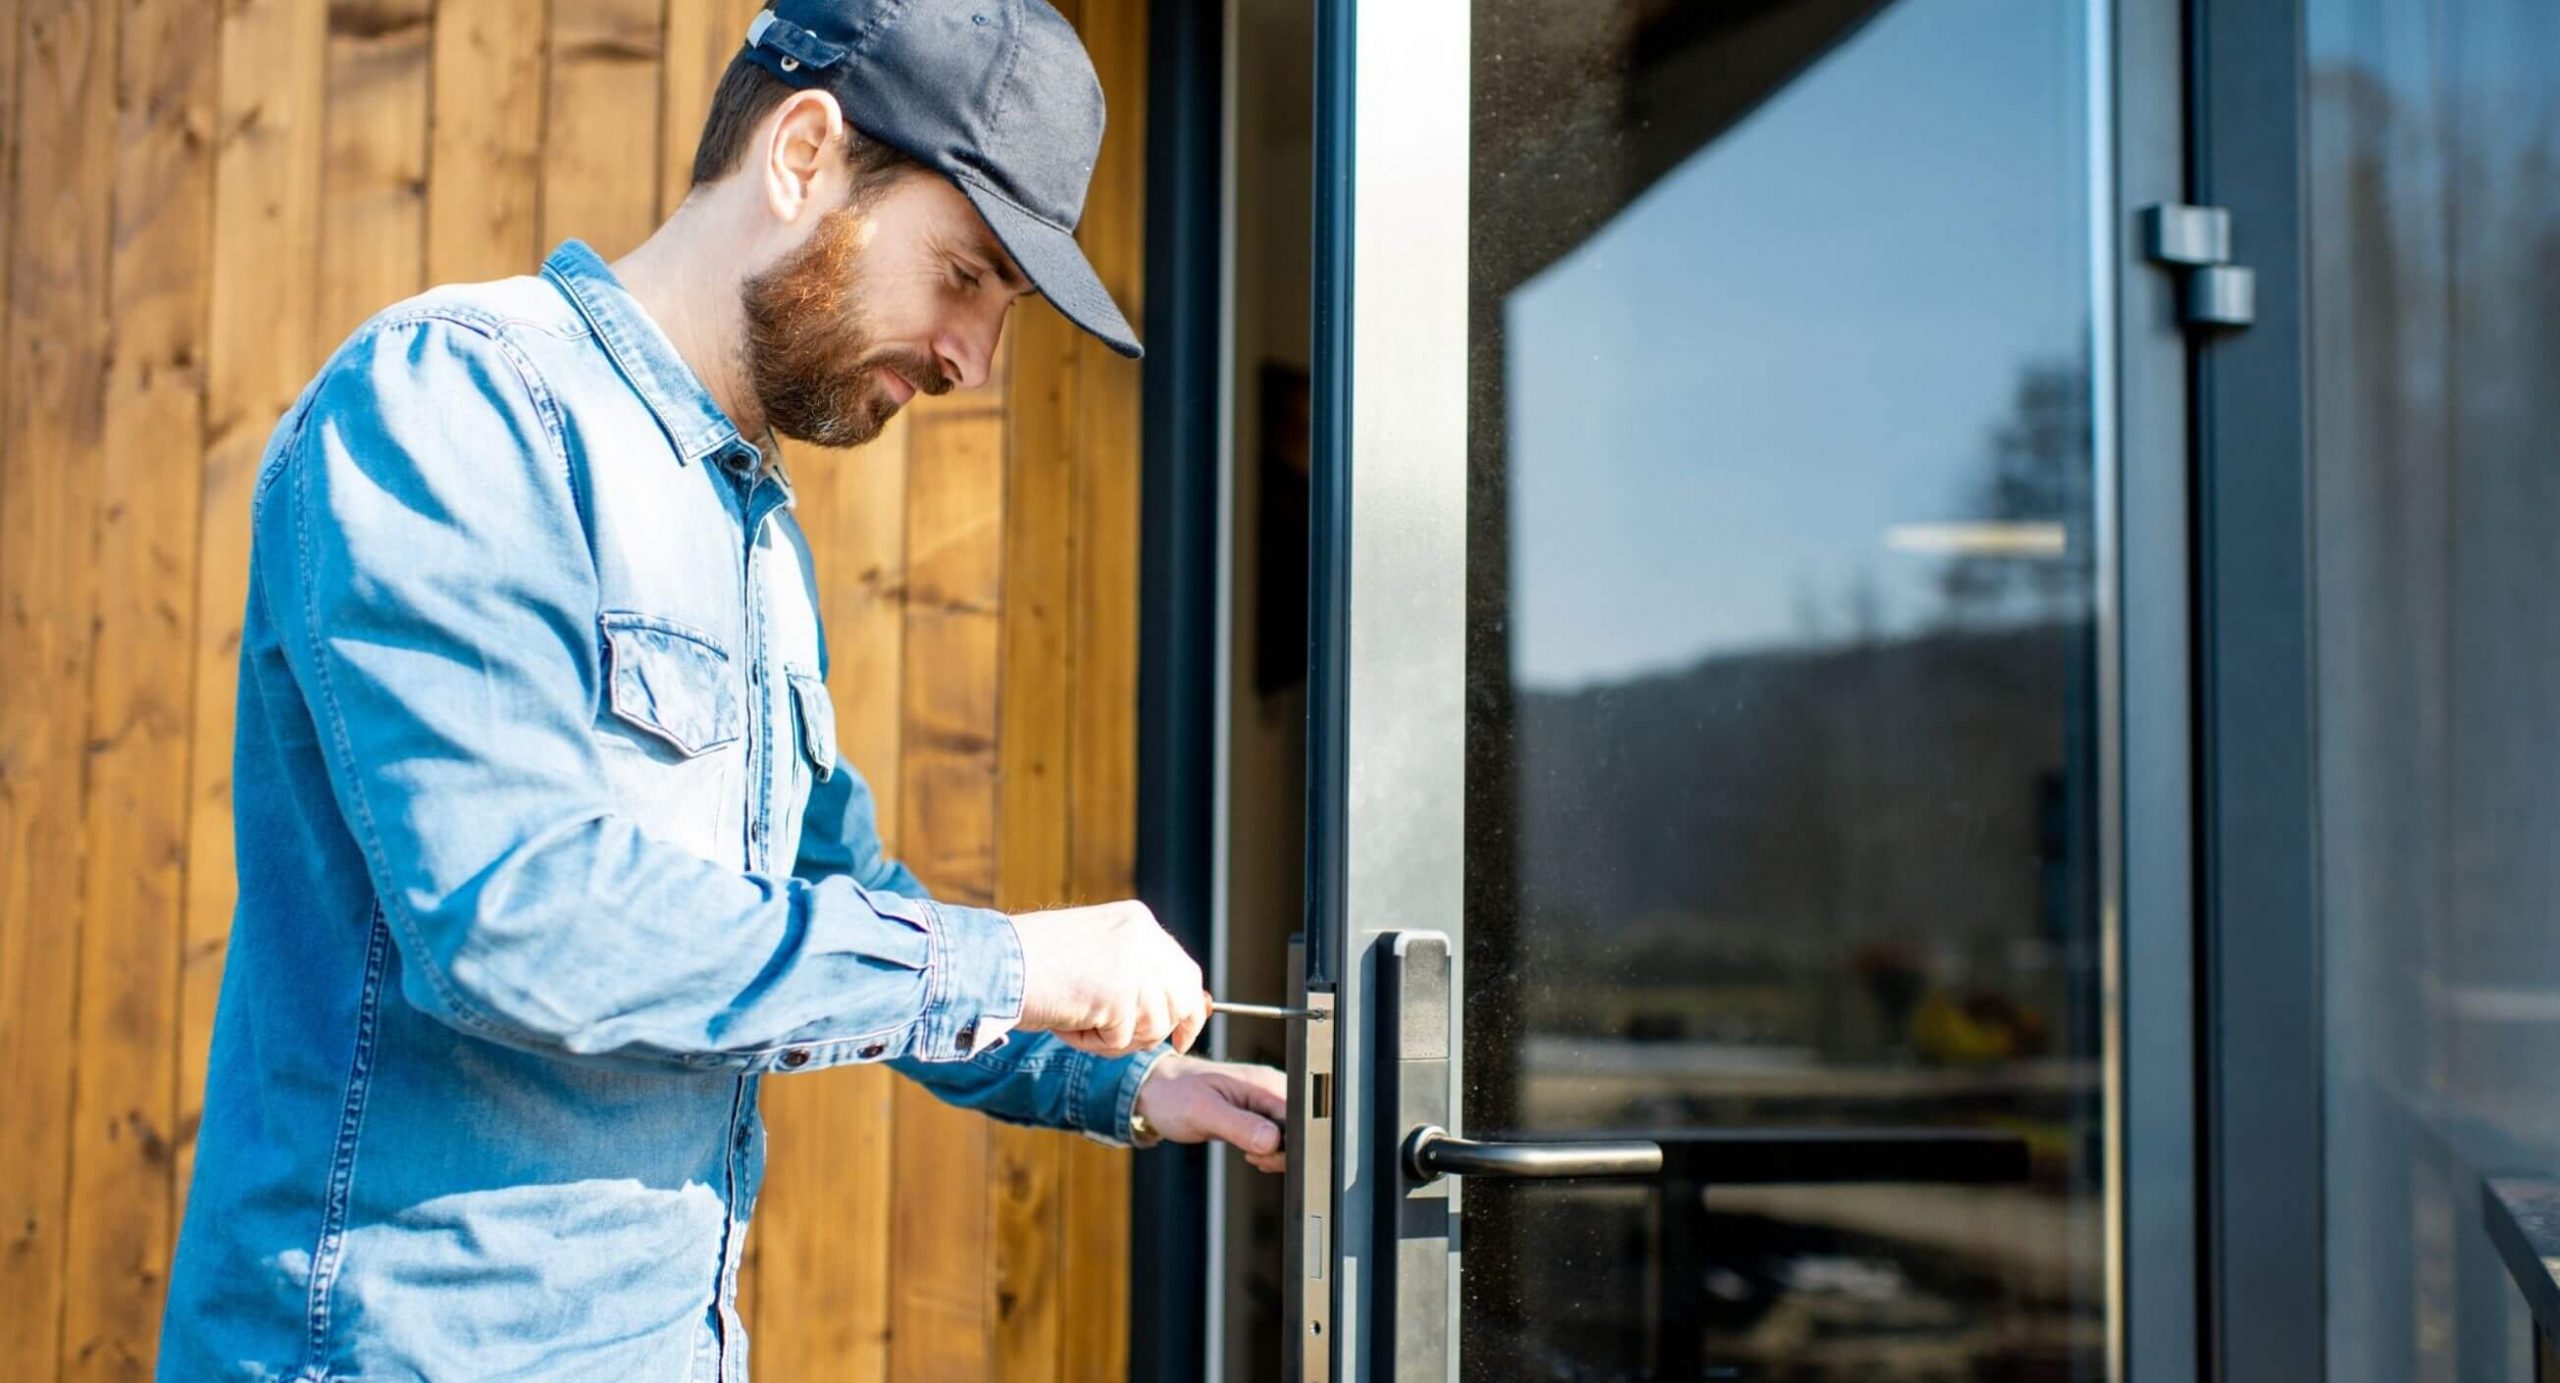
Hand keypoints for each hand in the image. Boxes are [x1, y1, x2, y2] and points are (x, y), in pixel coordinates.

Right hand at [1012, 901, 1210, 1057]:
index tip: (1182, 1038)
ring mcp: (1133, 963)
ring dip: (1113, 1037)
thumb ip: (1134, 972)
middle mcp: (1143, 936)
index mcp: (1138, 921)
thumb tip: (1177, 1011)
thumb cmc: (1031, 963)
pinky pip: (1120, 1041)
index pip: (1185, 971)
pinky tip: (1066, 1021)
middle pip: (1181, 1002)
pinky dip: (1091, 1042)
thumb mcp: (1096, 955)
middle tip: (1120, 1040)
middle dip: (1157, 1031)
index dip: (1188, 1010)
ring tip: (1075, 1018)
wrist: (992, 963)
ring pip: (1151, 1028)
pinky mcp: (1118, 994)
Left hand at [1132, 1055, 1287, 1173]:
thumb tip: (1271, 1140)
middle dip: (1282, 1151)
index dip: (1291, 1142)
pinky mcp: (1257, 1114)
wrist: (1156, 1090)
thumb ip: (1239, 1125)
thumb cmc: (1174, 1094)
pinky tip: (1250, 1151)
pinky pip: (1276, 1137)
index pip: (1300, 1116)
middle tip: (1251, 1154)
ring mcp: (1264, 1102)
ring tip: (1247, 1151)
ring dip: (1274, 1152)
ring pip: (1289, 1135)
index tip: (1266, 1153)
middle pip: (1300, 1127)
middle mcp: (1269, 1089)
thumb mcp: (1204, 1112)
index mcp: (1263, 1084)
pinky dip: (1267, 1150)